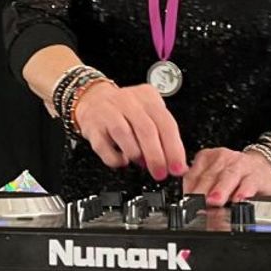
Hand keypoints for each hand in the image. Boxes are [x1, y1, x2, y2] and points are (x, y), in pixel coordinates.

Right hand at [73, 82, 187, 180]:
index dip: (174, 148)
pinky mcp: (93, 126)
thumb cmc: (124, 110)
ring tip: (142, 164)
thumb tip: (175, 163)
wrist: (92, 99)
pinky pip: (104, 146)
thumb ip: (162, 134)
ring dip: (137, 155)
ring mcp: (108, 112)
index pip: (166, 123)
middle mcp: (128, 102)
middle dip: (156, 156)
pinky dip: (115, 158)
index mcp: (148, 98)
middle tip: (161, 173)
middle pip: (146, 129)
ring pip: (125, 134)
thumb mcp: (147, 112)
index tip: (177, 168)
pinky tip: (122, 161)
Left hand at [182, 147, 270, 205]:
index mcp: (206, 158)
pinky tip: (239, 199)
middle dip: (202, 190)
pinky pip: (249, 184)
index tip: (185, 200)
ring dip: (220, 189)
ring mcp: (241, 166)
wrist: (262, 168)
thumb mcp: (212, 176)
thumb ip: (198, 185)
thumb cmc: (233, 176)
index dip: (189, 189)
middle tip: (197, 202)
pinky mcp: (256, 176)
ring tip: (214, 201)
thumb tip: (186, 200)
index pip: (193, 174)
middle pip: (209, 175)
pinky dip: (243, 192)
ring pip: (228, 177)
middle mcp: (223, 159)